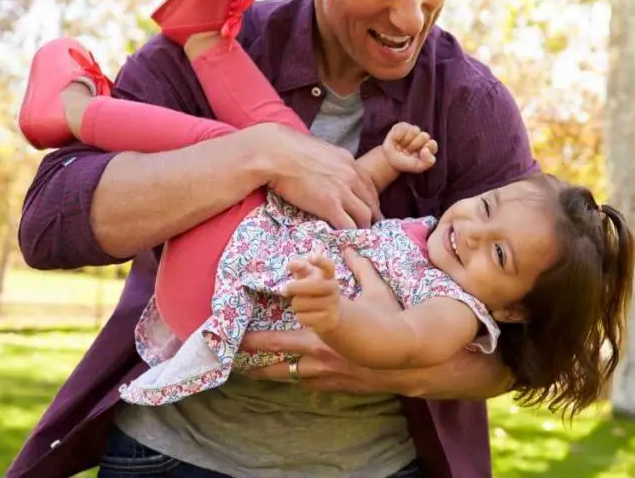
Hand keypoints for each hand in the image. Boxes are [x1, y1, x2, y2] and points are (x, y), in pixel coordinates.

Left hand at [239, 248, 408, 393]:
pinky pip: (307, 383)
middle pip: (276, 358)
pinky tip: (290, 375)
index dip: (258, 335)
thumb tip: (350, 250)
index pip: (282, 333)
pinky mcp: (334, 384)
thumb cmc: (390, 321)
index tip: (239, 329)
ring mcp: (325, 373)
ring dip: (266, 373)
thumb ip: (361, 270)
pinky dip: (296, 378)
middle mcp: (318, 354)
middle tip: (228, 353)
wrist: (405, 356)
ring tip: (246, 372)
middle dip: (251, 354)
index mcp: (322, 329)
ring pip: (287, 375)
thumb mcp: (376, 292)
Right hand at [250, 123, 381, 228]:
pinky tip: (345, 241)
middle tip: (367, 229)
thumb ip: (331, 162)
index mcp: (349, 162)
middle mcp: (351, 176)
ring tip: (357, 238)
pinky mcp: (329, 205)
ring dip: (363, 229)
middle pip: (372, 202)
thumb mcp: (320, 151)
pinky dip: (350, 235)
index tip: (368, 211)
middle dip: (372, 218)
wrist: (276, 154)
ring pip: (365, 216)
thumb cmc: (289, 150)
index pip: (370, 186)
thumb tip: (328, 170)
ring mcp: (342, 191)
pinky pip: (348, 225)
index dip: (370, 202)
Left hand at [283, 254, 340, 333]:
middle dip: (293, 287)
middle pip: (310, 286)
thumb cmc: (316, 292)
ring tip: (302, 304)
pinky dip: (300, 316)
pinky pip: (302, 317)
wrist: (334, 315)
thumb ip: (301, 268)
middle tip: (285, 290)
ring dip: (295, 304)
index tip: (311, 257)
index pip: (328, 266)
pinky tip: (307, 315)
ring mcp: (331, 305)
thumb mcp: (310, 278)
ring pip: (300, 303)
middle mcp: (333, 289)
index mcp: (329, 276)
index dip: (320, 261)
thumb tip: (291, 264)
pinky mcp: (327, 320)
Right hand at [382, 122, 437, 173]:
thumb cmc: (405, 163)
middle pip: (424, 136)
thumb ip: (428, 162)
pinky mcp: (403, 126)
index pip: (433, 144)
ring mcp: (413, 130)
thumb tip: (426, 149)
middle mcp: (422, 137)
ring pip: (415, 130)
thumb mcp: (418, 166)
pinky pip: (404, 127)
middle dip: (414, 146)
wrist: (389, 160)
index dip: (426, 148)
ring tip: (402, 146)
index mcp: (429, 147)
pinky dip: (398, 135)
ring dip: (406, 141)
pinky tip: (396, 140)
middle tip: (407, 152)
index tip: (418, 154)